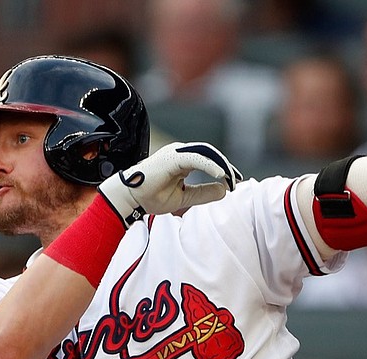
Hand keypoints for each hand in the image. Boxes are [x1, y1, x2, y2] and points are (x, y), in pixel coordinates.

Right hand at [97, 142, 241, 227]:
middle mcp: (179, 152)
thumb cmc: (150, 196)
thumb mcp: (184, 197)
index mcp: (181, 161)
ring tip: (232, 178)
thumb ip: (203, 193)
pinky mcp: (172, 157)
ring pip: (205, 153)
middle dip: (226, 166)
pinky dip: (210, 165)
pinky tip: (220, 175)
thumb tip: (224, 190)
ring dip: (221, 165)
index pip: (208, 160)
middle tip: (237, 181)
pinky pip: (196, 158)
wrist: (129, 198)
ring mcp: (175, 152)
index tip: (235, 181)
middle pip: (210, 155)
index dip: (223, 169)